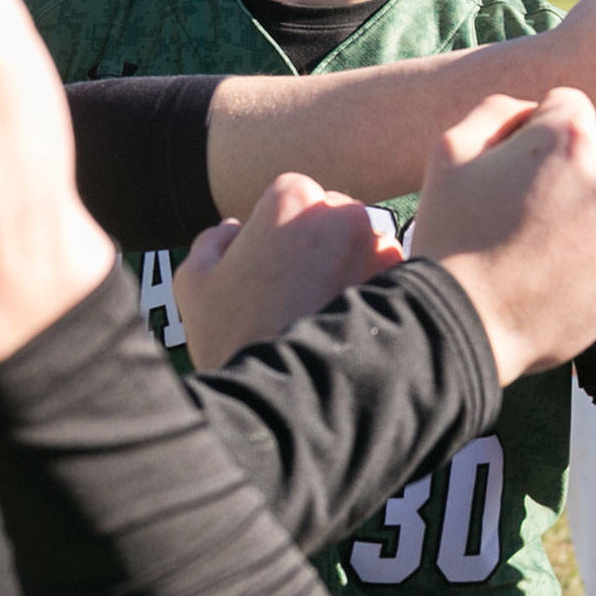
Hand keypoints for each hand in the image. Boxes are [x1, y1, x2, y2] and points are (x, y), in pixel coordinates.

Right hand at [174, 175, 403, 370]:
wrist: (284, 400)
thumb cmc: (231, 337)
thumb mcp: (195, 284)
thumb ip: (212, 242)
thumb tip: (231, 229)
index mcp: (291, 196)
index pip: (293, 198)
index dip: (279, 234)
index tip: (272, 270)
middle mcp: (342, 209)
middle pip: (333, 217)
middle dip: (318, 246)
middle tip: (296, 293)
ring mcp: (378, 244)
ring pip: (363, 245)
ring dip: (348, 267)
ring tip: (322, 311)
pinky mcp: (401, 281)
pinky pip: (388, 276)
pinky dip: (372, 293)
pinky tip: (346, 325)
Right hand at [411, 90, 595, 383]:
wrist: (468, 324)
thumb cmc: (453, 234)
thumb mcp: (450, 149)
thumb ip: (499, 110)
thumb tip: (533, 110)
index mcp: (572, 135)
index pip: (567, 107)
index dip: (534, 134)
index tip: (515, 172)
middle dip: (569, 174)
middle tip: (525, 215)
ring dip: (590, 215)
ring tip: (544, 249)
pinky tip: (565, 274)